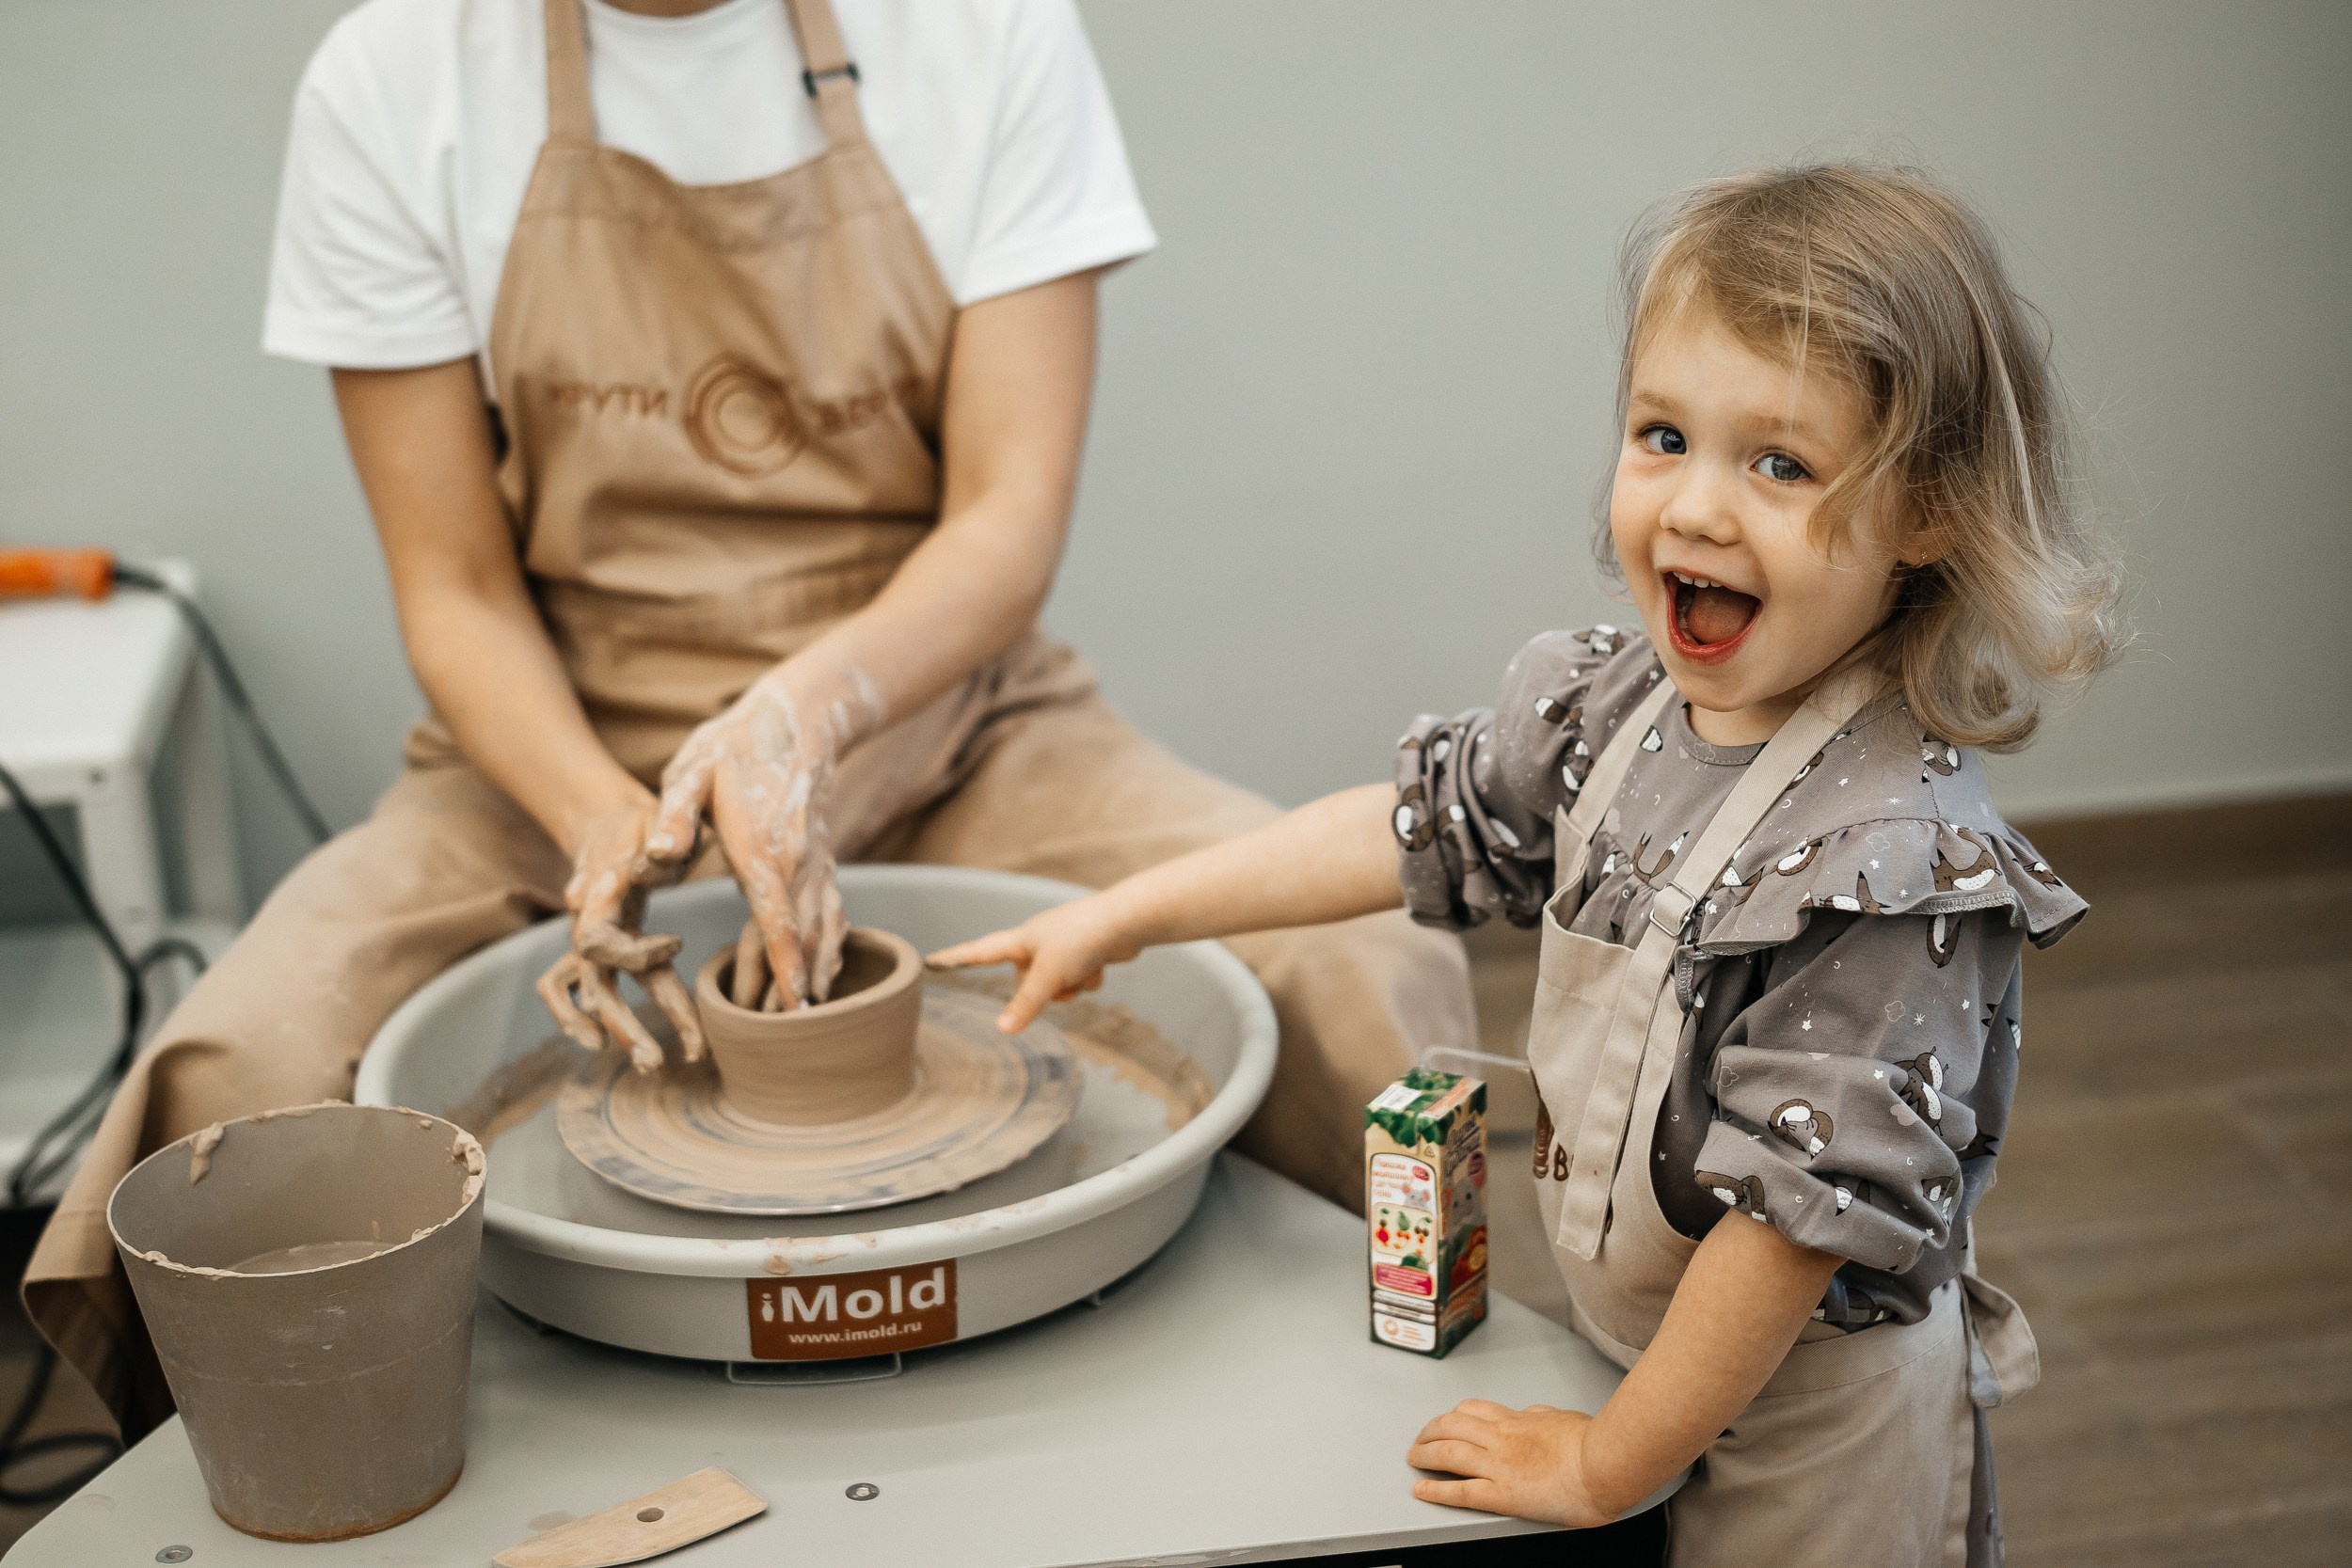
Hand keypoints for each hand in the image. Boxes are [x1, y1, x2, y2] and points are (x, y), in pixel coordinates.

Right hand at [534, 795, 703, 1071]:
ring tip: (652, 1063)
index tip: (679, 944)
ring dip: (617, 1030)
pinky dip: (572, 1016)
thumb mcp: (656, 819)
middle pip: (596, 984)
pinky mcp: (586, 948)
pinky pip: (561, 988)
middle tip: (661, 1062)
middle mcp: (587, 923)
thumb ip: (658, 842)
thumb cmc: (644, 820)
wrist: (607, 817)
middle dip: (627, 1024)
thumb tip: (652, 861)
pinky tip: (601, 1043)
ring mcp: (583, 938)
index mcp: (604, 894)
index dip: (638, 952)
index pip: (604, 940)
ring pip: (588, 994)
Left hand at [650, 662, 873, 1009]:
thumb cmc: (733, 748)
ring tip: (806, 1017)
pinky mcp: (821, 862)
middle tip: (782, 1033)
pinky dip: (832, 949)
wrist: (793, 721)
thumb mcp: (691, 773)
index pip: (778, 923)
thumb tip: (657, 852)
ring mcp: (817, 864)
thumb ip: (673, 815)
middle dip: (794, 988)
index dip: (785, 969)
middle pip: (803, 940)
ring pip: (823, 931)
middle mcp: (798, 865)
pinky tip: (827, 974)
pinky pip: (833, 915)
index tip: (792, 1010)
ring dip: (816, 974)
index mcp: (763, 851)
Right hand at [926, 892, 1142, 1031]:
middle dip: (1046, 989)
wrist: (1126, 920)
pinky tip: (1100, 965)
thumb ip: (1025, 1004)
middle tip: (1062, 975)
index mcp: (1020, 940)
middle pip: (1026, 982)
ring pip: (1056, 986)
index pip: (978, 952)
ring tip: (1084, 968)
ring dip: (1071, 986)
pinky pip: (1077, 980)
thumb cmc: (1082, 939)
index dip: (955, 959)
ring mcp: (1061, 947)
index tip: (931, 961)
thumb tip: (1002, 1029)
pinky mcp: (1083, 952)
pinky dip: (1088, 978)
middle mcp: (1037, 942)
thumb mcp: (1049, 976)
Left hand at [1405, 1400, 1624, 1527]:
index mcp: (1518, 1421)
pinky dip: (1435, 1490)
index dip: (1453, 1415)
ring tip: (1413, 1458)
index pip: (1474, 1410)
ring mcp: (1498, 1464)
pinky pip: (1459, 1491)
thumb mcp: (1564, 1418)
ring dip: (1424, 1454)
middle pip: (1452, 1426)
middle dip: (1430, 1431)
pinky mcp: (1502, 1493)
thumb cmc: (1594, 1444)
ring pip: (1448, 1453)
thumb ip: (1544, 1417)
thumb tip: (1537, 1414)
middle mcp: (1501, 1438)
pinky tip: (1422, 1490)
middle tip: (1420, 1438)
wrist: (1605, 1463)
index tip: (1446, 1420)